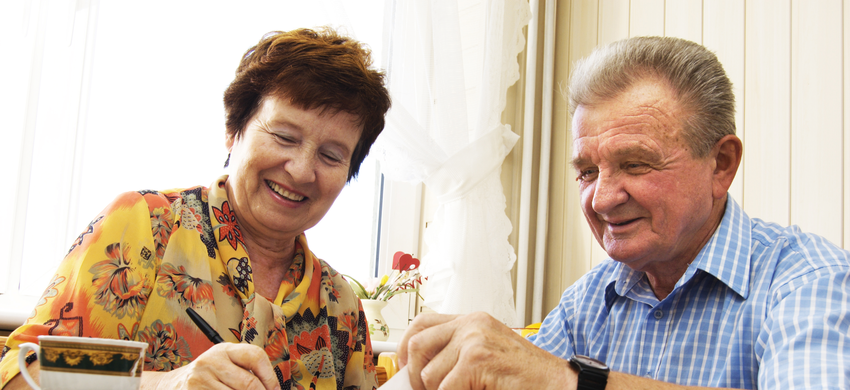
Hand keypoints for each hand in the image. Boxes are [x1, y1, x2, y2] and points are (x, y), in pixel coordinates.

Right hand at [142, 343, 279, 389]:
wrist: (174, 385)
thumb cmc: (208, 376)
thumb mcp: (225, 364)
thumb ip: (246, 370)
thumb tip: (272, 387)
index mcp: (224, 350)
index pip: (255, 356)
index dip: (270, 376)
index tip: (275, 389)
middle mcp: (211, 361)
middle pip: (248, 382)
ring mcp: (200, 380)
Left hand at [398, 312, 572, 389]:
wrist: (558, 383)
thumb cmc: (526, 376)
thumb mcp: (488, 354)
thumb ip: (458, 353)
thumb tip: (420, 369)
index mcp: (473, 320)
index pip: (423, 323)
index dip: (406, 347)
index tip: (405, 367)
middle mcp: (472, 324)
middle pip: (417, 344)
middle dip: (415, 375)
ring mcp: (474, 339)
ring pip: (429, 373)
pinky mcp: (477, 359)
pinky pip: (446, 388)